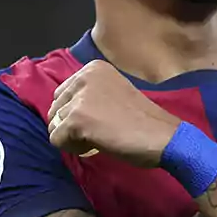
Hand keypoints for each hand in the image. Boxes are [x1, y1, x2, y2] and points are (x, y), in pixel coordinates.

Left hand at [47, 61, 181, 167]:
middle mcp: (83, 77)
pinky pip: (56, 140)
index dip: (77, 113)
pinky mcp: (76, 119)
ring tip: (100, 138)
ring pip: (55, 125)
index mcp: (93, 68)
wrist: (162, 136)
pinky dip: (73, 148)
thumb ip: (89, 95)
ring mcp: (78, 98)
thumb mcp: (113, 93)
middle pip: (55, 109)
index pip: (62, 94)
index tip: (101, 120)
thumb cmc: (144, 120)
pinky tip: (95, 146)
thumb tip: (62, 113)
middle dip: (71, 125)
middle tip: (100, 131)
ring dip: (73, 138)